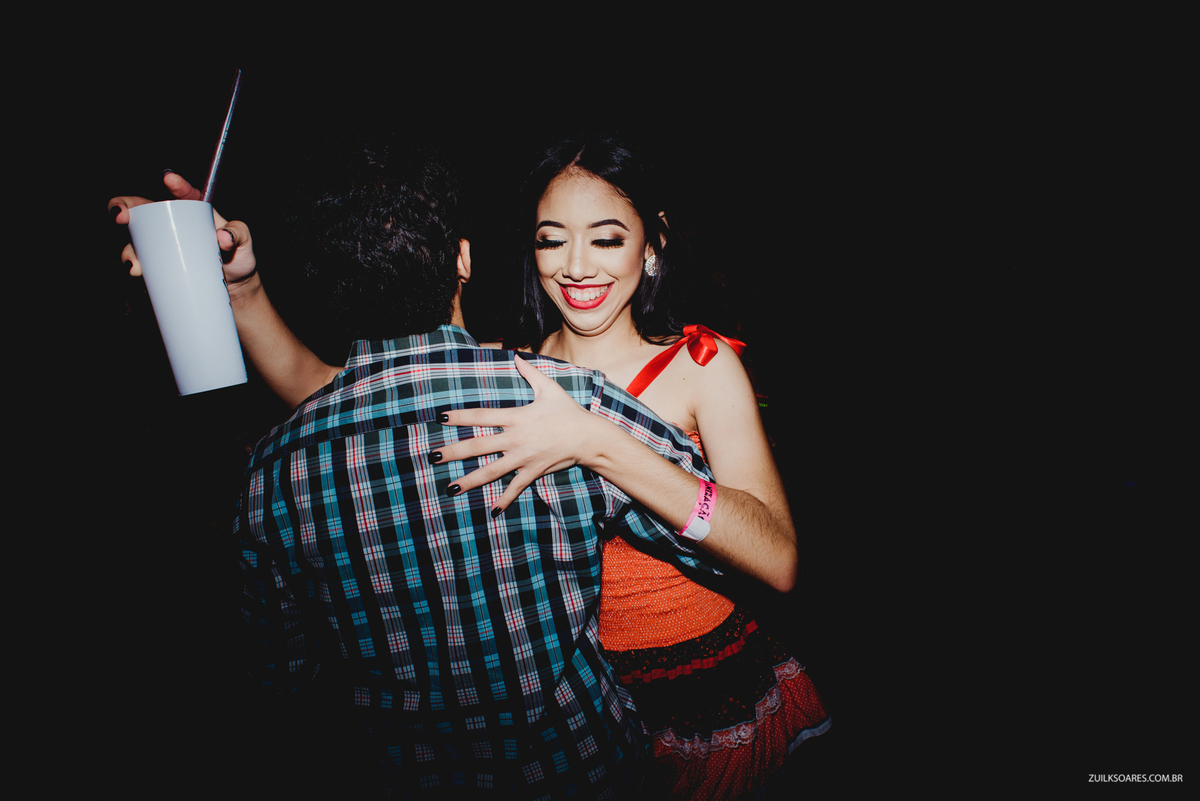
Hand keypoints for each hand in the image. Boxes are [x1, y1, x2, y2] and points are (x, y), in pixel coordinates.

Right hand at [108, 172, 256, 285]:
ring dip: (128, 248)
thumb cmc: (238, 259)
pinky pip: (141, 263)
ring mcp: (163, 245)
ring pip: (136, 240)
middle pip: (143, 210)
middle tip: (120, 215)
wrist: (235, 288)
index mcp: (195, 212)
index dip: (175, 184)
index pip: (184, 194)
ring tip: (133, 262)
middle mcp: (173, 224)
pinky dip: (133, 266)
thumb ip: (238, 234)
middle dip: (124, 207)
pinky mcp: (159, 265)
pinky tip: (134, 271)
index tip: (169, 179)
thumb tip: (223, 238)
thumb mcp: (244, 243)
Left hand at [435, 356, 600, 512]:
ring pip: (491, 471)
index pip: (481, 416)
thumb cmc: (568, 411)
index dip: (460, 417)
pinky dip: (504, 500)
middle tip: (433, 456)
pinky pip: (516, 487)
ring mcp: (524, 457)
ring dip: (470, 480)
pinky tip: (492, 512)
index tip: (441, 418)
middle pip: (478, 446)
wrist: (588, 437)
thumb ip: (530, 372)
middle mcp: (515, 438)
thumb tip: (516, 356)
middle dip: (454, 452)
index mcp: (516, 417)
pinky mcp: (533, 471)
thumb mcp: (549, 388)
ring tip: (451, 488)